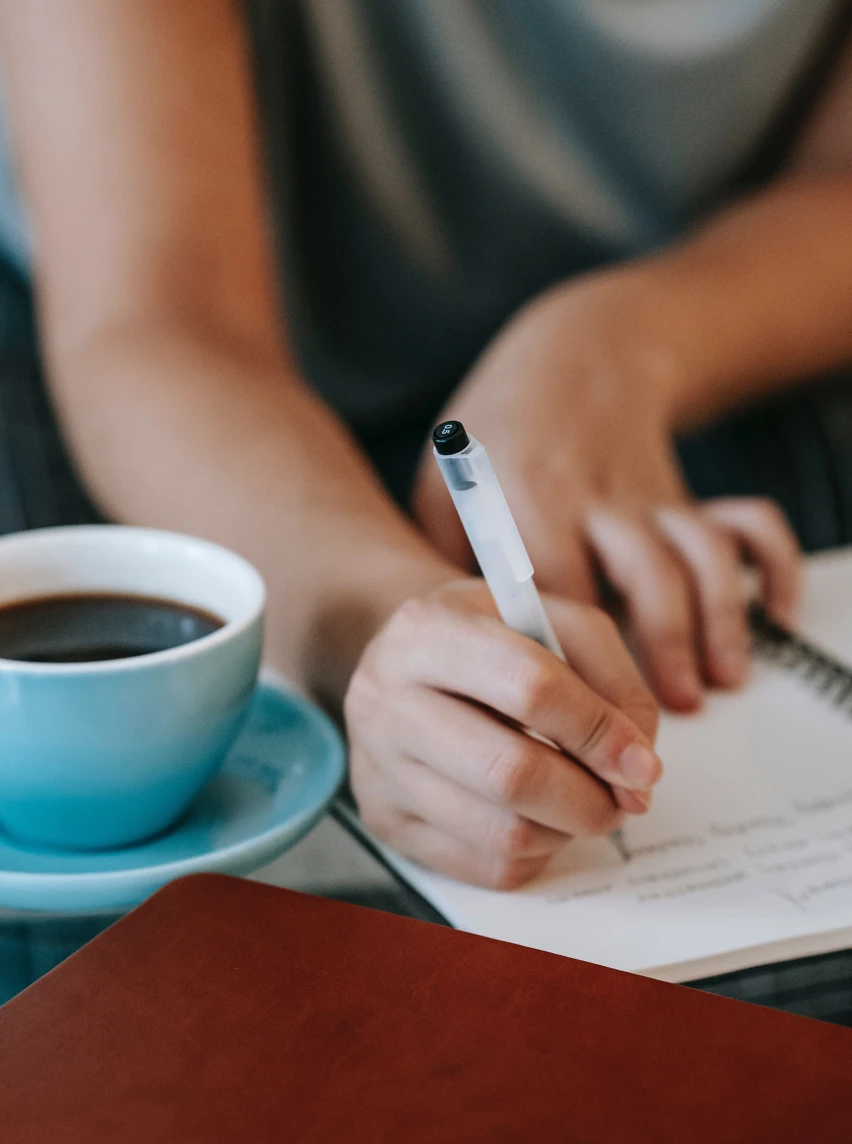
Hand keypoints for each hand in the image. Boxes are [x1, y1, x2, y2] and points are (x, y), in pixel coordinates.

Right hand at [345, 580, 661, 888]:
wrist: (408, 663)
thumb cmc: (492, 640)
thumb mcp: (555, 623)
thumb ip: (613, 680)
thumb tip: (636, 768)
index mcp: (428, 630)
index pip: (529, 688)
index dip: (600, 731)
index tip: (643, 762)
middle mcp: (385, 698)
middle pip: (510, 774)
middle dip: (590, 798)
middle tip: (624, 798)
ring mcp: (377, 766)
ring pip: (502, 833)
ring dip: (567, 830)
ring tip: (580, 802)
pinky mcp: (384, 820)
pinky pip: (485, 865)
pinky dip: (534, 853)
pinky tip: (537, 817)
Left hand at [412, 274, 801, 710]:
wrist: (569, 354)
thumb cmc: (491, 436)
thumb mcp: (440, 488)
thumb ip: (442, 566)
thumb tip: (448, 653)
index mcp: (529, 500)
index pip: (557, 595)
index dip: (568, 661)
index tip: (566, 714)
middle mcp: (597, 497)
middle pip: (642, 578)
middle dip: (658, 652)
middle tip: (654, 719)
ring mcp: (649, 494)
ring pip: (699, 557)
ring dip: (715, 625)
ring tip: (712, 685)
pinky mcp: (685, 492)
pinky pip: (747, 524)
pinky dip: (772, 567)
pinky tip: (773, 615)